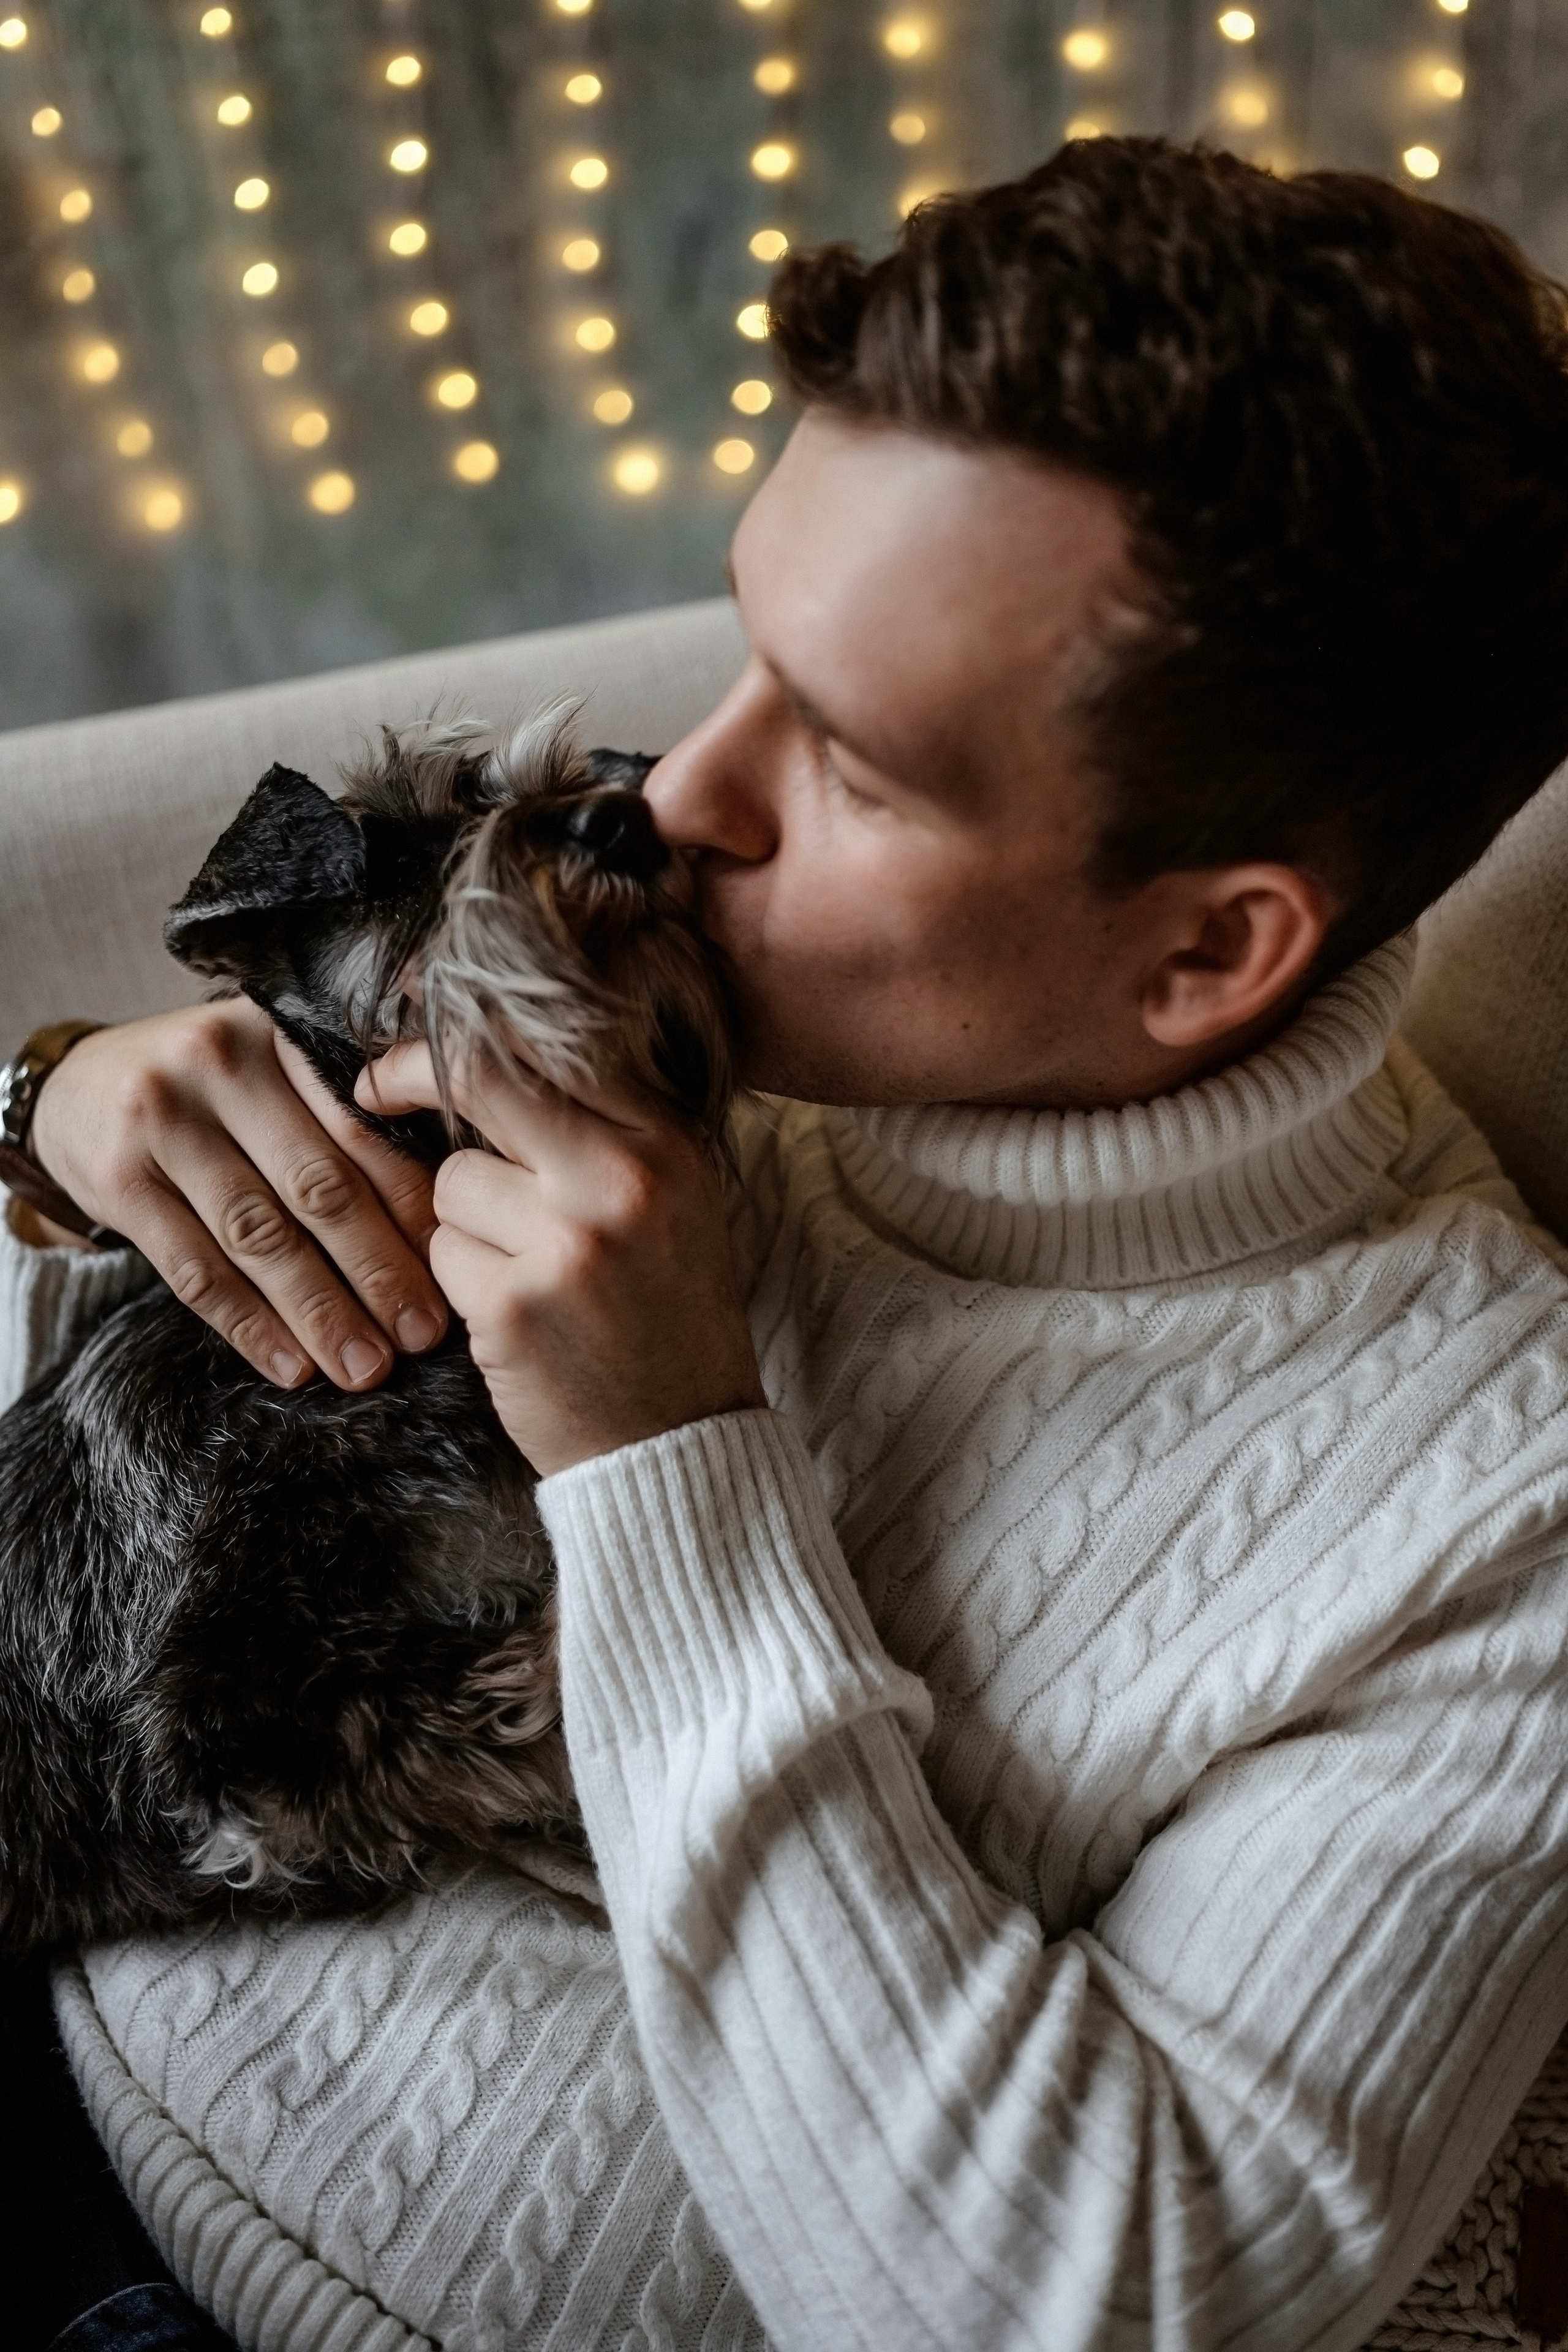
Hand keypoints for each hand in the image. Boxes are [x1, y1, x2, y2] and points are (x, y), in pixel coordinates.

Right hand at [29, 1001, 448, 1388]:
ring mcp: (162, 1122)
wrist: (75, 1088)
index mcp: (281, 1034)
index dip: (411, 1208)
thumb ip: (343, 1111)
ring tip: (364, 1367)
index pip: (362, 1130)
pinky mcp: (118, 1181)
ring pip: (259, 1236)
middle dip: (378, 1270)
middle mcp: (221, 1066)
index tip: (455, 1268)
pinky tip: (292, 1366)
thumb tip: (445, 1210)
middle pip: (317, 1186)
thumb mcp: (274, 1068)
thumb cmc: (209, 1087)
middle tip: (422, 1334)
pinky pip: (196, 1270)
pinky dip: (249, 1325)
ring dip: (320, 1311)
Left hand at [358, 1042, 764, 1475]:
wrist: (681, 1441)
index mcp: (662, 1142)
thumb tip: (484, 1053)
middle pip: (480, 1084)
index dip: (459, 1034)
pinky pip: (441, 1258)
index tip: (410, 1040)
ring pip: (448, 1185)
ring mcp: (566, 1242)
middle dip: (407, 1081)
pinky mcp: (514, 1307)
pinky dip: (462, 1288)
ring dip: (461, 1226)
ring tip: (522, 1272)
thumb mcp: (668, 1201)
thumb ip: (594, 1129)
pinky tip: (515, 1319)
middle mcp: (619, 1178)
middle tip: (371, 1092)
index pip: (544, 1048)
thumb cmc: (666, 1314)